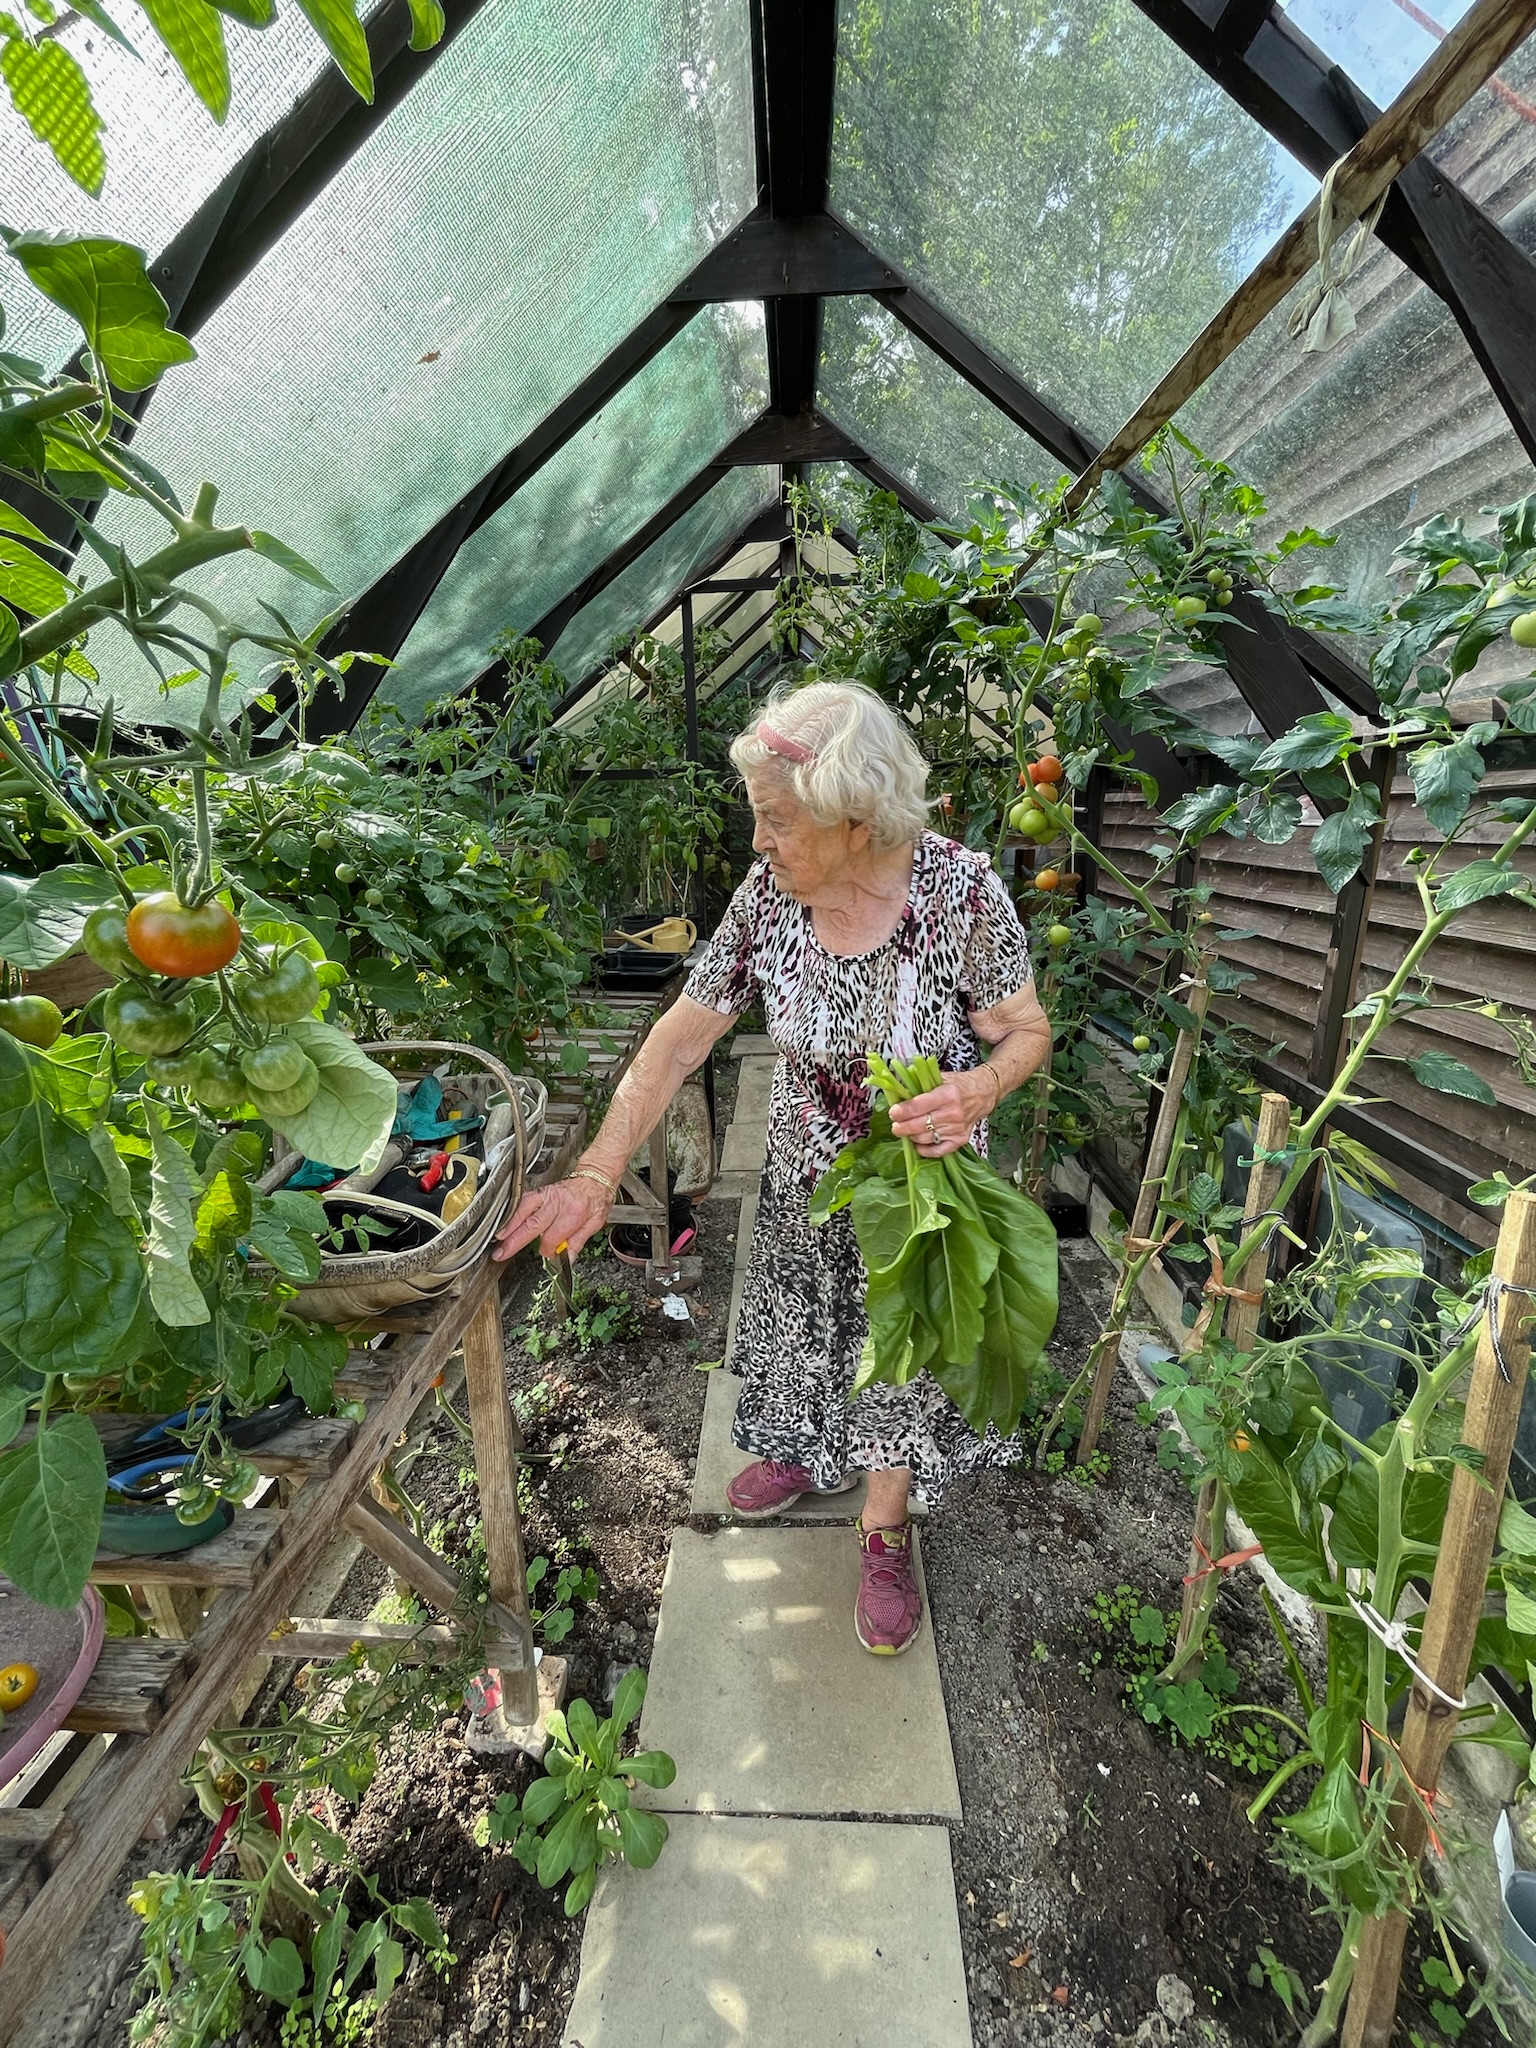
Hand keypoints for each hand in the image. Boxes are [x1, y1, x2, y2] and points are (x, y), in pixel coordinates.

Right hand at [492, 1174, 612, 1261]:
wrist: (596, 1178)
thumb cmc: (597, 1199)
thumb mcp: (595, 1224)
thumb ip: (578, 1243)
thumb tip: (566, 1260)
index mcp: (574, 1212)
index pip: (553, 1237)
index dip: (547, 1250)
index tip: (548, 1256)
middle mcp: (558, 1202)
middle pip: (533, 1224)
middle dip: (515, 1241)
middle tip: (502, 1253)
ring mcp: (548, 1195)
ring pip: (524, 1210)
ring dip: (509, 1225)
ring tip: (499, 1238)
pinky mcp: (541, 1191)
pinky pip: (523, 1200)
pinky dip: (512, 1211)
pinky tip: (504, 1220)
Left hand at [888, 1068, 994, 1157]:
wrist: (983, 1094)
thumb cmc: (959, 1085)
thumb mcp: (940, 1078)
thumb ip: (920, 1085)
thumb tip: (897, 1092)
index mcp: (948, 1094)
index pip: (919, 1106)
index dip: (902, 1111)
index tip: (894, 1112)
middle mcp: (953, 1113)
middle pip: (920, 1125)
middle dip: (902, 1127)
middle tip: (895, 1125)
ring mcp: (957, 1129)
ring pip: (925, 1138)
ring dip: (911, 1136)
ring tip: (906, 1131)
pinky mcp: (960, 1140)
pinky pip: (938, 1151)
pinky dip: (925, 1150)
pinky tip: (918, 1144)